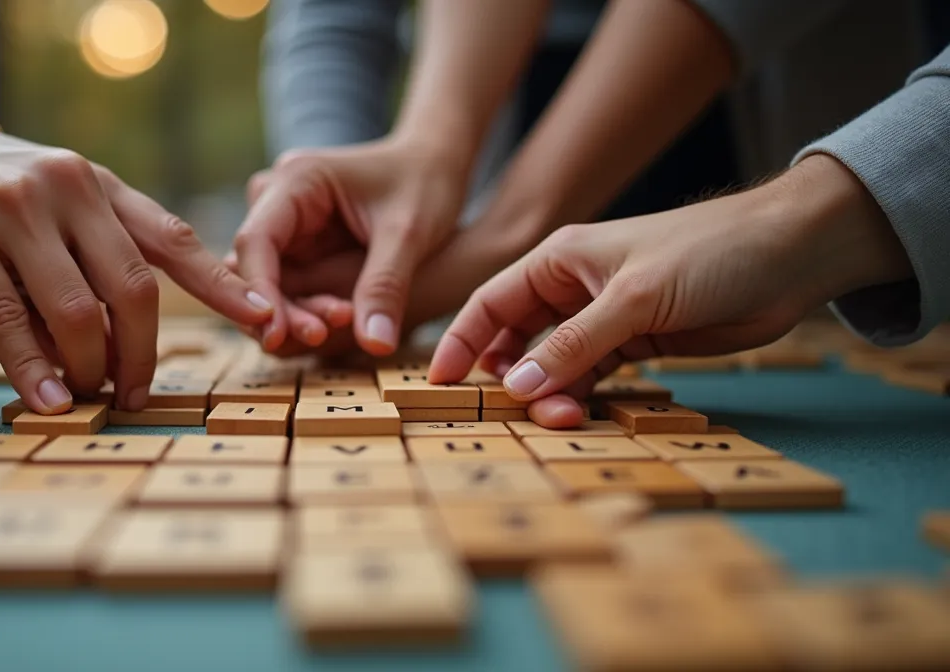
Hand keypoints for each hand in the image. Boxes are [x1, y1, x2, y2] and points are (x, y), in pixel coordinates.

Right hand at [0, 122, 272, 411]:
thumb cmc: (7, 196)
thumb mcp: (71, 205)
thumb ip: (110, 255)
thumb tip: (135, 345)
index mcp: (105, 186)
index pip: (175, 241)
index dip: (224, 286)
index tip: (264, 322)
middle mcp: (68, 189)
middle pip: (133, 290)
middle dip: (141, 355)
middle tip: (136, 394)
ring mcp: (11, 211)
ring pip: (76, 311)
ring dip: (90, 369)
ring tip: (89, 397)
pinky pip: (6, 319)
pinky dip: (32, 369)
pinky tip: (46, 400)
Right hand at [230, 210, 550, 359]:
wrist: (435, 166)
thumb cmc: (425, 184)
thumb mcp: (410, 234)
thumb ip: (386, 287)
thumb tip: (376, 346)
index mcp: (296, 180)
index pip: (257, 241)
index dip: (261, 290)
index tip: (276, 334)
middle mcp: (279, 199)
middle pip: (256, 266)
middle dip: (280, 308)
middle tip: (318, 338)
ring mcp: (286, 224)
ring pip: (270, 282)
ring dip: (294, 313)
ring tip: (336, 332)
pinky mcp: (300, 245)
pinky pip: (291, 286)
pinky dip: (309, 308)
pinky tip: (344, 320)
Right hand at [429, 155, 913, 425]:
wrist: (790, 255)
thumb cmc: (708, 253)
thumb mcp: (632, 299)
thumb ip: (572, 346)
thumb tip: (517, 388)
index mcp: (559, 259)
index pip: (491, 302)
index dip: (462, 341)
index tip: (440, 383)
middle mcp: (574, 288)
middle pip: (518, 338)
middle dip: (512, 377)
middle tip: (521, 414)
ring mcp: (604, 316)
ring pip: (556, 363)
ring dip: (553, 392)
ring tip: (566, 419)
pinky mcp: (637, 341)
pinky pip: (594, 374)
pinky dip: (585, 394)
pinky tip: (586, 414)